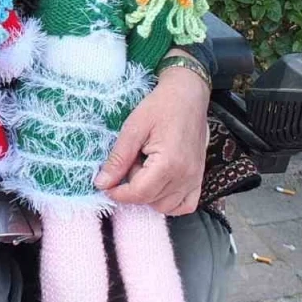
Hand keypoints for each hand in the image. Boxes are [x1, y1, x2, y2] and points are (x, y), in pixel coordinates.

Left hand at [94, 61, 210, 214]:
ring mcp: (195, 179)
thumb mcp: (133, 128)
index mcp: (169, 163)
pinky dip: (170, 202)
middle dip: (132, 189)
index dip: (118, 193)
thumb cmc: (160, 106)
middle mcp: (185, 176)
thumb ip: (118, 158)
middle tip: (129, 163)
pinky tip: (158, 185)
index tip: (106, 184)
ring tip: (144, 169)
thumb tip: (102, 183)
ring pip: (166, 206)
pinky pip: (185, 205)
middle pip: (150, 201)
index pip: (139, 193)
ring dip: (149, 195)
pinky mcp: (199, 177)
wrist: (188, 95)